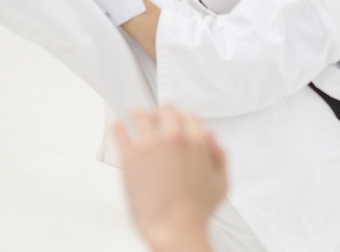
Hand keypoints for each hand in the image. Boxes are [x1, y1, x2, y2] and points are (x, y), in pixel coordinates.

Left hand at [114, 106, 225, 251]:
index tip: (177, 123)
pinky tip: (118, 125)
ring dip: (139, 113)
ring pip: (141, 115)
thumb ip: (219, 156)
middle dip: (163, 114)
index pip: (189, 117)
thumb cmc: (198, 212)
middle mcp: (173, 138)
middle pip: (166, 111)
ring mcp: (150, 145)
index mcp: (196, 142)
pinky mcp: (130, 156)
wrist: (175, 229)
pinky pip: (120, 131)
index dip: (183, 119)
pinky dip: (118, 125)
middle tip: (157, 118)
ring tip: (135, 114)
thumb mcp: (221, 184)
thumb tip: (211, 135)